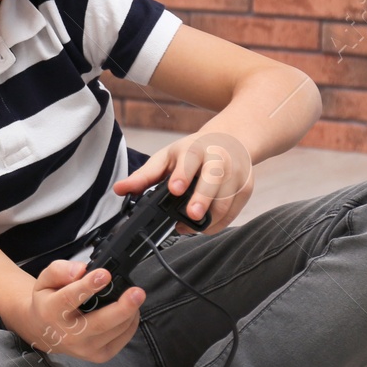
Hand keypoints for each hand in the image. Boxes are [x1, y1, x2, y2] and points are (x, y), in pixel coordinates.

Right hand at [20, 259, 143, 362]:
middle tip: (137, 292)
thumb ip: (59, 271)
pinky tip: (130, 311)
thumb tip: (81, 270)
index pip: (69, 299)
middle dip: (122, 307)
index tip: (104, 274)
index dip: (88, 286)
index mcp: (51, 312)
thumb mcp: (44, 281)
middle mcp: (68, 334)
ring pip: (115, 330)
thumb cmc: (47, 302)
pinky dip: (131, 322)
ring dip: (130, 311)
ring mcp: (85, 348)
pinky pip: (122, 338)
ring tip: (134, 295)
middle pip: (100, 322)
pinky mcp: (99, 356)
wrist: (45, 333)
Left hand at [114, 131, 253, 233]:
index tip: (175, 188)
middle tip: (191, 215)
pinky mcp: (246, 188)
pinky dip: (219, 223)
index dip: (182, 175)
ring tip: (188, 226)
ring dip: (210, 218)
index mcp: (196, 149)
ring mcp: (236, 174)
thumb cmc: (194, 150)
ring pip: (227, 200)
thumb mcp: (166, 158)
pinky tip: (203, 226)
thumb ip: (144, 175)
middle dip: (203, 198)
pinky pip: (234, 212)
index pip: (189, 161)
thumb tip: (119, 190)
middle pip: (214, 179)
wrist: (231, 140)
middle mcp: (219, 159)